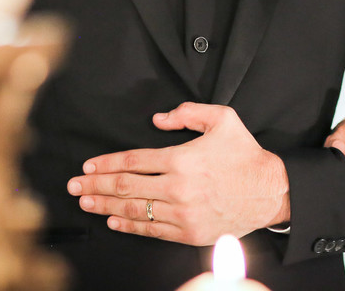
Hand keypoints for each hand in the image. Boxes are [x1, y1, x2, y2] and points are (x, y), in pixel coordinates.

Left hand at [67, 102, 289, 244]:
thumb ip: (189, 112)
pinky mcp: (188, 232)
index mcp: (182, 159)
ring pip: (133, 209)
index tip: (89, 165)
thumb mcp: (223, 119)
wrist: (270, 192)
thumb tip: (159, 118)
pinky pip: (151, 230)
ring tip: (86, 202)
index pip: (133, 161)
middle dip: (95, 185)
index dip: (106, 163)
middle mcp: (178, 187)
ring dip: (105, 206)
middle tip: (75, 185)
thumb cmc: (246, 156)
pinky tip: (113, 220)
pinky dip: (128, 226)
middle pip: (125, 187)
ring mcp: (182, 213)